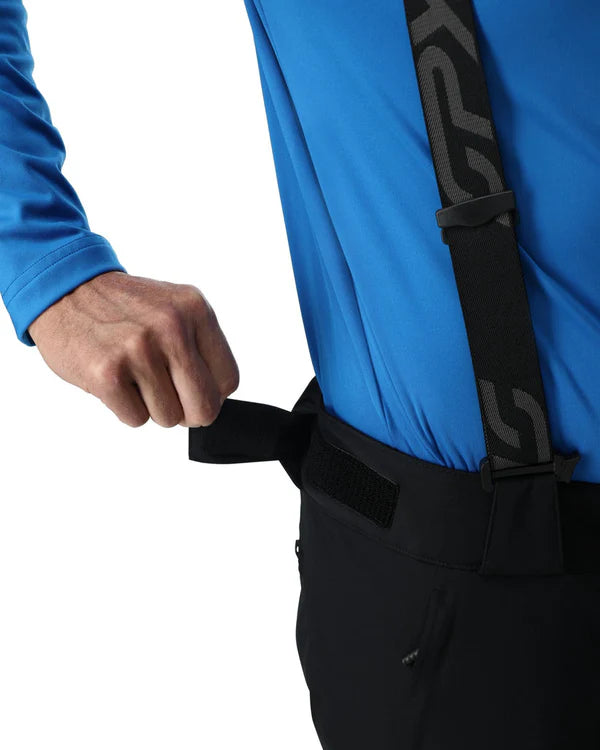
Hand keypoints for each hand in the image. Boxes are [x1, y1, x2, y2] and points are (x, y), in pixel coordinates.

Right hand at [28, 271, 238, 427]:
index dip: (211, 394)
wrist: (65, 290)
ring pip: (169, 418)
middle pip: (205, 407)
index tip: (191, 388)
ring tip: (134, 377)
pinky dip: (125, 409)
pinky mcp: (107, 372)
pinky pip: (136, 419)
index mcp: (196, 310)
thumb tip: (217, 400)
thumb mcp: (173, 309)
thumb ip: (200, 346)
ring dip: (151, 407)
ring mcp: (139, 350)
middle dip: (187, 412)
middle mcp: (171, 327)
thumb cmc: (123, 310)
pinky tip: (115, 381)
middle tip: (167, 396)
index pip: (228, 380)